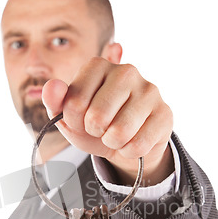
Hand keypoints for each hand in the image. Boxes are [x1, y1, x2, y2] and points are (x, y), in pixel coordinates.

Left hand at [42, 57, 173, 185]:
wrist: (125, 143)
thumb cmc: (94, 125)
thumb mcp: (69, 116)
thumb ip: (54, 101)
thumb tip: (53, 87)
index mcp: (98, 66)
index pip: (73, 102)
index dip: (73, 121)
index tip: (82, 118)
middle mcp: (126, 71)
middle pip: (96, 117)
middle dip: (94, 132)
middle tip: (101, 127)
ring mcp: (149, 91)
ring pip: (119, 132)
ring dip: (112, 143)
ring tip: (116, 134)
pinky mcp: (164, 113)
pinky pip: (138, 145)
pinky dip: (129, 152)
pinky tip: (132, 141)